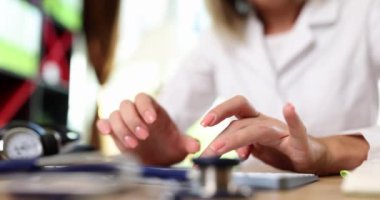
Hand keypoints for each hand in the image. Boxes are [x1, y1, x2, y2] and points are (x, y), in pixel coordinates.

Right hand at [97, 93, 199, 165]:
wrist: (158, 160)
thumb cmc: (169, 148)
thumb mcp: (180, 145)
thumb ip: (188, 143)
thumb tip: (196, 146)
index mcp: (152, 110)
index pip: (144, 98)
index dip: (145, 107)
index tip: (151, 121)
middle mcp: (137, 113)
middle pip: (127, 105)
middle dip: (133, 120)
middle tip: (144, 136)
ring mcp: (124, 122)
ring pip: (115, 115)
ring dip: (121, 128)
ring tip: (133, 144)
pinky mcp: (115, 132)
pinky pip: (105, 123)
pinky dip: (103, 125)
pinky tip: (106, 131)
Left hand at [200, 96, 327, 173]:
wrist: (309, 156)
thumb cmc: (280, 150)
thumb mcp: (254, 148)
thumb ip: (238, 145)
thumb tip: (219, 149)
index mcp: (253, 122)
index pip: (235, 110)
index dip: (219, 112)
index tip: (203, 123)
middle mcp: (265, 122)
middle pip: (241, 122)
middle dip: (222, 137)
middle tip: (209, 151)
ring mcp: (281, 131)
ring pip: (258, 130)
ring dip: (238, 138)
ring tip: (221, 147)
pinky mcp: (299, 141)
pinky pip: (297, 128)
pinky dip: (293, 118)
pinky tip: (289, 108)